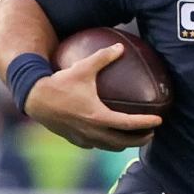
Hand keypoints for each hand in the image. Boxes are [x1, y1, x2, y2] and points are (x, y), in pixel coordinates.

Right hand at [25, 43, 162, 150]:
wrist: (35, 99)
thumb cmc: (60, 82)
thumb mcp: (83, 68)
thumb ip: (103, 57)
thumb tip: (120, 47)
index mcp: (98, 116)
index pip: (128, 124)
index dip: (146, 123)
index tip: (159, 121)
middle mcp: (92, 132)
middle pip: (123, 142)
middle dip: (139, 139)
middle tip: (151, 133)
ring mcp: (83, 138)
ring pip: (110, 147)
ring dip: (124, 144)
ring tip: (133, 137)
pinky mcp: (75, 140)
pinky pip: (95, 146)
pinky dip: (106, 143)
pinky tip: (109, 137)